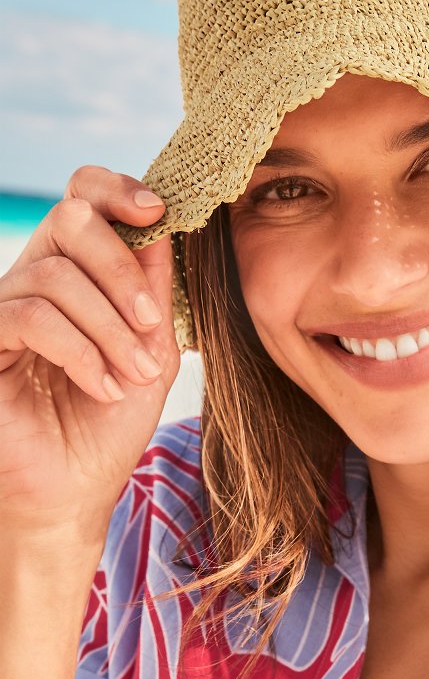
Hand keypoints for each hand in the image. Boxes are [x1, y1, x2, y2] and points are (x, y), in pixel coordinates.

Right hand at [0, 166, 180, 560]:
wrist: (77, 488)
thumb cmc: (113, 420)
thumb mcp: (153, 349)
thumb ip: (156, 289)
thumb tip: (162, 224)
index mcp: (77, 272)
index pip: (82, 197)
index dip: (117, 190)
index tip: (159, 211)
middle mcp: (34, 280)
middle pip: (71, 220)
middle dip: (124, 270)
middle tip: (154, 325)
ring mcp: (3, 308)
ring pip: (57, 276)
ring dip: (111, 328)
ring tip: (135, 375)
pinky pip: (31, 317)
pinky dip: (81, 351)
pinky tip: (104, 386)